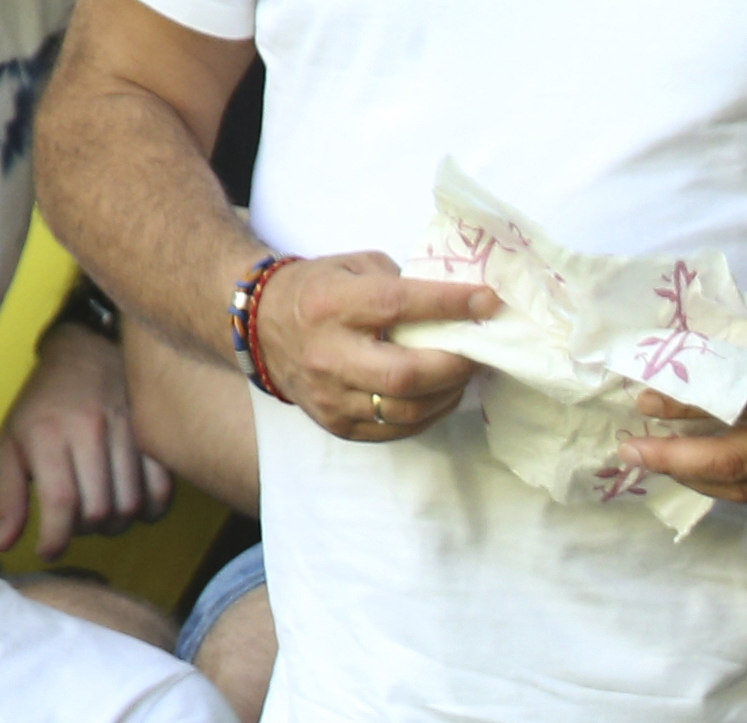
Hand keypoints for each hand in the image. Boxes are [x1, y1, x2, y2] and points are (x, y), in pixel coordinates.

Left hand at [0, 323, 171, 554]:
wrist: (86, 355)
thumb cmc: (41, 407)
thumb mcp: (9, 444)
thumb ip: (8, 496)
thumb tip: (5, 544)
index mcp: (46, 434)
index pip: (60, 500)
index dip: (56, 537)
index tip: (48, 551)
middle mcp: (88, 432)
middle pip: (98, 509)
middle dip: (85, 530)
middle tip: (74, 522)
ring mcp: (127, 434)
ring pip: (130, 506)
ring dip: (115, 524)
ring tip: (100, 515)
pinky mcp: (154, 438)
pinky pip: (161, 493)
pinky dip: (149, 512)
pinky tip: (132, 507)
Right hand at [258, 252, 497, 444]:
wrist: (259, 326)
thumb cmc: (318, 290)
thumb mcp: (354, 268)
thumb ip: (402, 282)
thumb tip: (460, 302)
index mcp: (331, 304)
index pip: (396, 306)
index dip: (447, 305)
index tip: (487, 302)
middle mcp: (328, 354)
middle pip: (404, 375)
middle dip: (454, 366)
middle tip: (479, 353)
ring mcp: (330, 396)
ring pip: (405, 410)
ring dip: (447, 394)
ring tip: (462, 373)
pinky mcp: (337, 424)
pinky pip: (395, 430)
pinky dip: (428, 413)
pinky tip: (439, 395)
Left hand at [627, 315, 746, 505]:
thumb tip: (707, 365)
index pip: (728, 400)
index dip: (679, 403)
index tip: (643, 398)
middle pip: (728, 463)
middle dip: (671, 460)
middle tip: (632, 449)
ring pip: (746, 488)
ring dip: (696, 481)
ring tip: (663, 465)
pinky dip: (734, 487)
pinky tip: (712, 476)